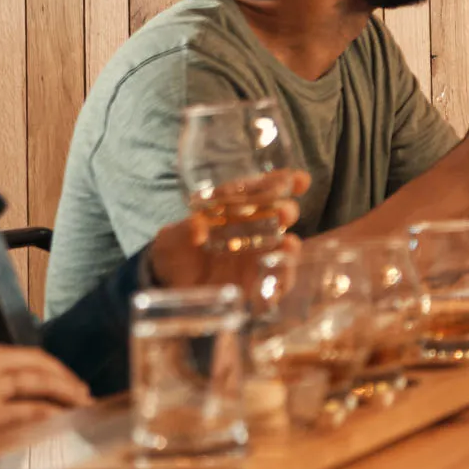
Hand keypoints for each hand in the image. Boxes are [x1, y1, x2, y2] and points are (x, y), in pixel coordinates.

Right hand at [0, 337, 90, 445]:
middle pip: (36, 363)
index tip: (59, 377)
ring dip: (65, 391)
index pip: (19, 354)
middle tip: (82, 389)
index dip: (45, 366)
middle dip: (63, 375)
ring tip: (82, 401)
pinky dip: (49, 410)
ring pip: (38, 382)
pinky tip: (62, 416)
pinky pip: (27, 409)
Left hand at [147, 168, 308, 296]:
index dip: (282, 183)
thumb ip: (182, 231)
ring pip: (283, 251)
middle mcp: (253, 232)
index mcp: (236, 210)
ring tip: (289, 244)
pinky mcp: (255, 288)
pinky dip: (281, 282)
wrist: (168, 289)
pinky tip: (280, 279)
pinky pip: (275, 286)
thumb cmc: (174, 254)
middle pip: (278, 217)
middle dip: (286, 212)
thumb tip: (196, 227)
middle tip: (284, 213)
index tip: (300, 179)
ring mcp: (257, 260)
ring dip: (289, 248)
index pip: (263, 191)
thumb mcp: (171, 239)